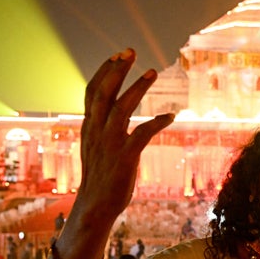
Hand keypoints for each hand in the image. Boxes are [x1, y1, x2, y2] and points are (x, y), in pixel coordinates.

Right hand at [76, 48, 173, 221]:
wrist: (95, 207)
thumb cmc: (100, 176)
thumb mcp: (94, 146)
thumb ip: (100, 126)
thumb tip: (109, 109)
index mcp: (88, 127)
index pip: (92, 92)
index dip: (103, 71)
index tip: (117, 55)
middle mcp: (96, 131)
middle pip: (103, 93)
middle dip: (116, 70)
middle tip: (130, 51)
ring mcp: (109, 144)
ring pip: (121, 108)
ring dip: (137, 88)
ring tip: (152, 72)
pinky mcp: (124, 158)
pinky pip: (142, 134)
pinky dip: (156, 122)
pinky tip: (170, 116)